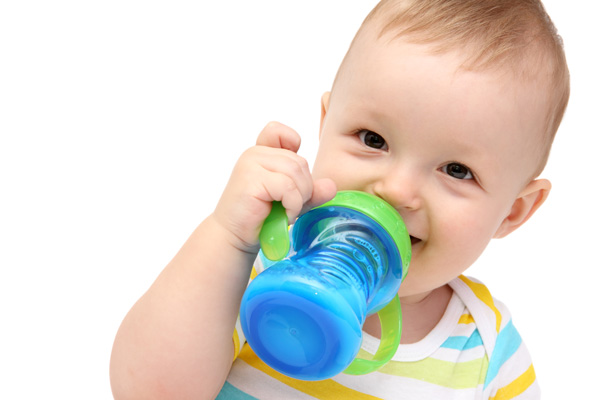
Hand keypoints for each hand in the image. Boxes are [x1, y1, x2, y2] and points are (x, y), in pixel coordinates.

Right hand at [213, 121, 335, 252]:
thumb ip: (310, 191)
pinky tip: (283, 215)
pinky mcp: (250, 180)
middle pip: (299, 161)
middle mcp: (254, 154)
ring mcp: (250, 164)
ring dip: (299, 198)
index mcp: (262, 153)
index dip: (292, 146)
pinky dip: (292, 205)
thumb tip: (331, 186)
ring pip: (295, 172)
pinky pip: (287, 186)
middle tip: (290, 206)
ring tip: (287, 211)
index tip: (290, 176)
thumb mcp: (291, 201)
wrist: (234, 238)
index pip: (279, 131)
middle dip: (304, 188)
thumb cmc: (260, 218)